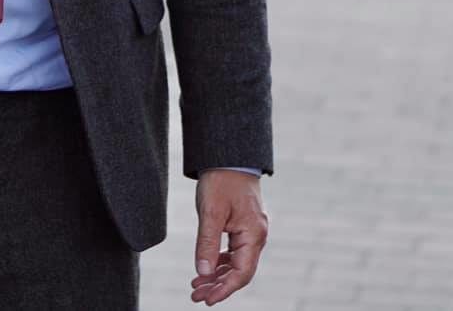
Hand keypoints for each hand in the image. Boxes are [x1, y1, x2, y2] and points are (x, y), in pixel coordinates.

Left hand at [190, 169, 267, 303]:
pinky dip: (220, 262)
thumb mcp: (210, 212)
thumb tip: (203, 272)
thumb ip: (207, 243)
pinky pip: (234, 252)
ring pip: (236, 263)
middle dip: (218, 286)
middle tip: (196, 296)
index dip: (224, 289)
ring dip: (218, 276)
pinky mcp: (243, 226)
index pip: (241, 273)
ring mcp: (251, 231)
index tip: (206, 300)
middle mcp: (256, 235)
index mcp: (253, 234)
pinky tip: (206, 268)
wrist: (229, 157)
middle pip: (240, 272)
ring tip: (197, 286)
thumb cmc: (221, 180)